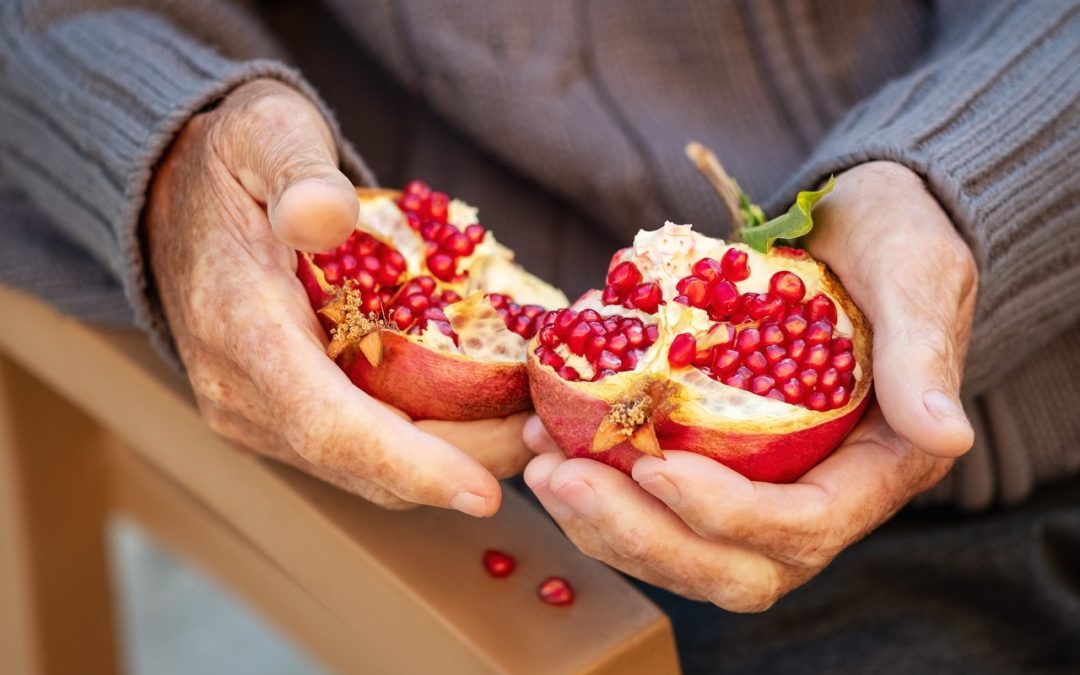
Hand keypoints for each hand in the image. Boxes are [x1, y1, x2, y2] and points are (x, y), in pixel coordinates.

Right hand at [147, 79, 528, 514]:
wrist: (177, 202)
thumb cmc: (236, 164)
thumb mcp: (264, 134)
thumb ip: (298, 170)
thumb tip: (327, 215)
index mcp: (240, 330)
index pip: (328, 424)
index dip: (410, 462)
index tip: (484, 492)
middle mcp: (244, 395)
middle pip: (364, 462)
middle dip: (462, 463)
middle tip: (550, 436)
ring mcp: (259, 415)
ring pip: (367, 468)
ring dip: (453, 458)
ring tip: (531, 424)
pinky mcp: (280, 418)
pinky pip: (361, 450)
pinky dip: (427, 444)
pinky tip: (483, 410)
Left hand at [522, 161, 976, 609]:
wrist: (853, 224)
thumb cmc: (891, 239)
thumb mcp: (915, 274)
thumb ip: (923, 351)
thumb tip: (943, 436)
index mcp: (873, 469)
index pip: (800, 526)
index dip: (727, 515)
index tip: (658, 467)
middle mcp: (813, 496)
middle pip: (729, 566)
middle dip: (642, 536)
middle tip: (567, 480)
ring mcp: (757, 486)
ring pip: (677, 547)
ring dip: (602, 521)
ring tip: (543, 466)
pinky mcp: (712, 461)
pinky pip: (649, 503)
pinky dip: (594, 484)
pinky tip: (547, 438)